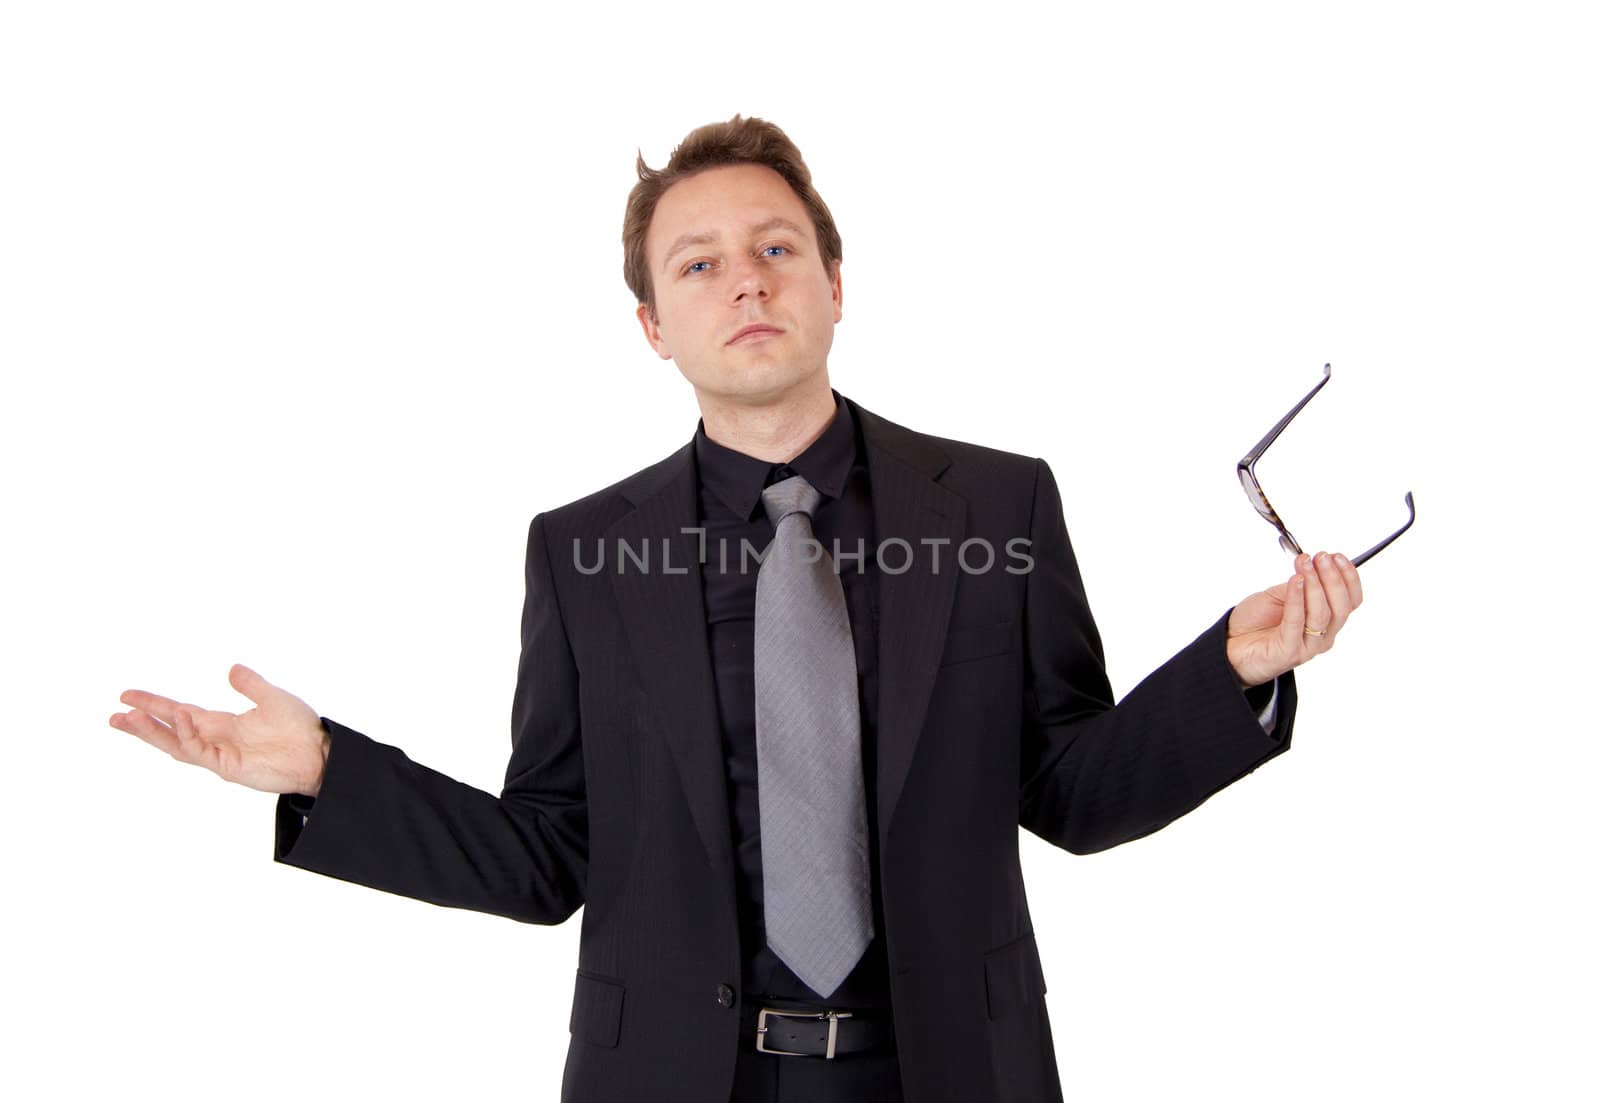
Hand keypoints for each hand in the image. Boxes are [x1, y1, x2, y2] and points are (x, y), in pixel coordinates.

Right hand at [110, 664, 329, 796]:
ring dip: (153, 733)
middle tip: (114, 715)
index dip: (155, 704)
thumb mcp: (272, 698)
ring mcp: (220, 755)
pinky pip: (200, 751)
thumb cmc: (299, 728)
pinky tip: (180, 717)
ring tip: (129, 718)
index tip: (127, 696)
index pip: (180, 713)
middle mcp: (216, 739)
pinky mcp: (229, 767)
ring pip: (177, 745)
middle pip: (170, 732)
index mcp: (222, 724)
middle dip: (142, 724)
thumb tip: (232, 668)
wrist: (320, 752)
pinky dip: (187, 734)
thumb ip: (251, 684)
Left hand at [1226, 551, 1363, 687]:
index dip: (1349, 577)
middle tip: (1321, 557)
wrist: (1229, 645)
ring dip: (1315, 584)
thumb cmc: (1255, 622)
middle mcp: (1322, 635)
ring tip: (1304, 564)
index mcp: (1325, 621)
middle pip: (1341, 607)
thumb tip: (1313, 565)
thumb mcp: (1279, 595)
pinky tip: (1294, 581)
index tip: (1337, 556)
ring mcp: (1307, 646)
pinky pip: (1296, 622)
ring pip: (1322, 614)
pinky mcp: (1289, 652)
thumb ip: (1299, 585)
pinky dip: (1297, 598)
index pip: (1350, 601)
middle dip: (1333, 578)